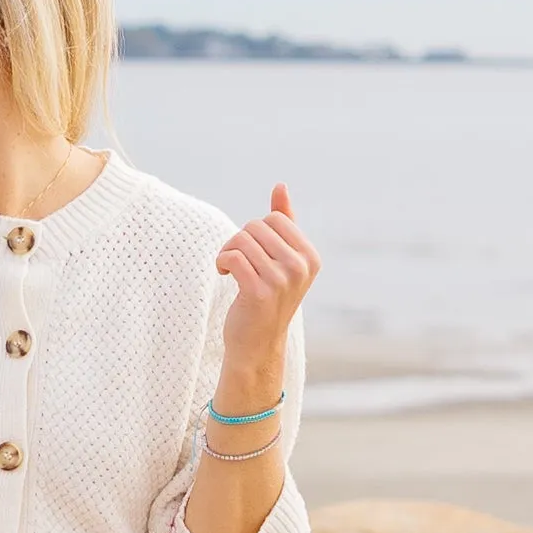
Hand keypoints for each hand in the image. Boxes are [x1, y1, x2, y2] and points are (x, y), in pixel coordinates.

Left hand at [213, 183, 318, 391]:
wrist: (256, 345)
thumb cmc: (267, 299)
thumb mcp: (280, 260)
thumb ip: (284, 223)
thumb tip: (280, 186)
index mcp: (311, 257)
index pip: (275, 218)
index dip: (256, 231)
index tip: (253, 252)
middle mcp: (301, 268)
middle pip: (256, 226)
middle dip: (239, 240)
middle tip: (237, 262)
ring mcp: (282, 281)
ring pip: (241, 240)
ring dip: (228, 251)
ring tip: (230, 269)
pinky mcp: (259, 293)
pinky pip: (232, 256)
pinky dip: (221, 261)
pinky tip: (224, 274)